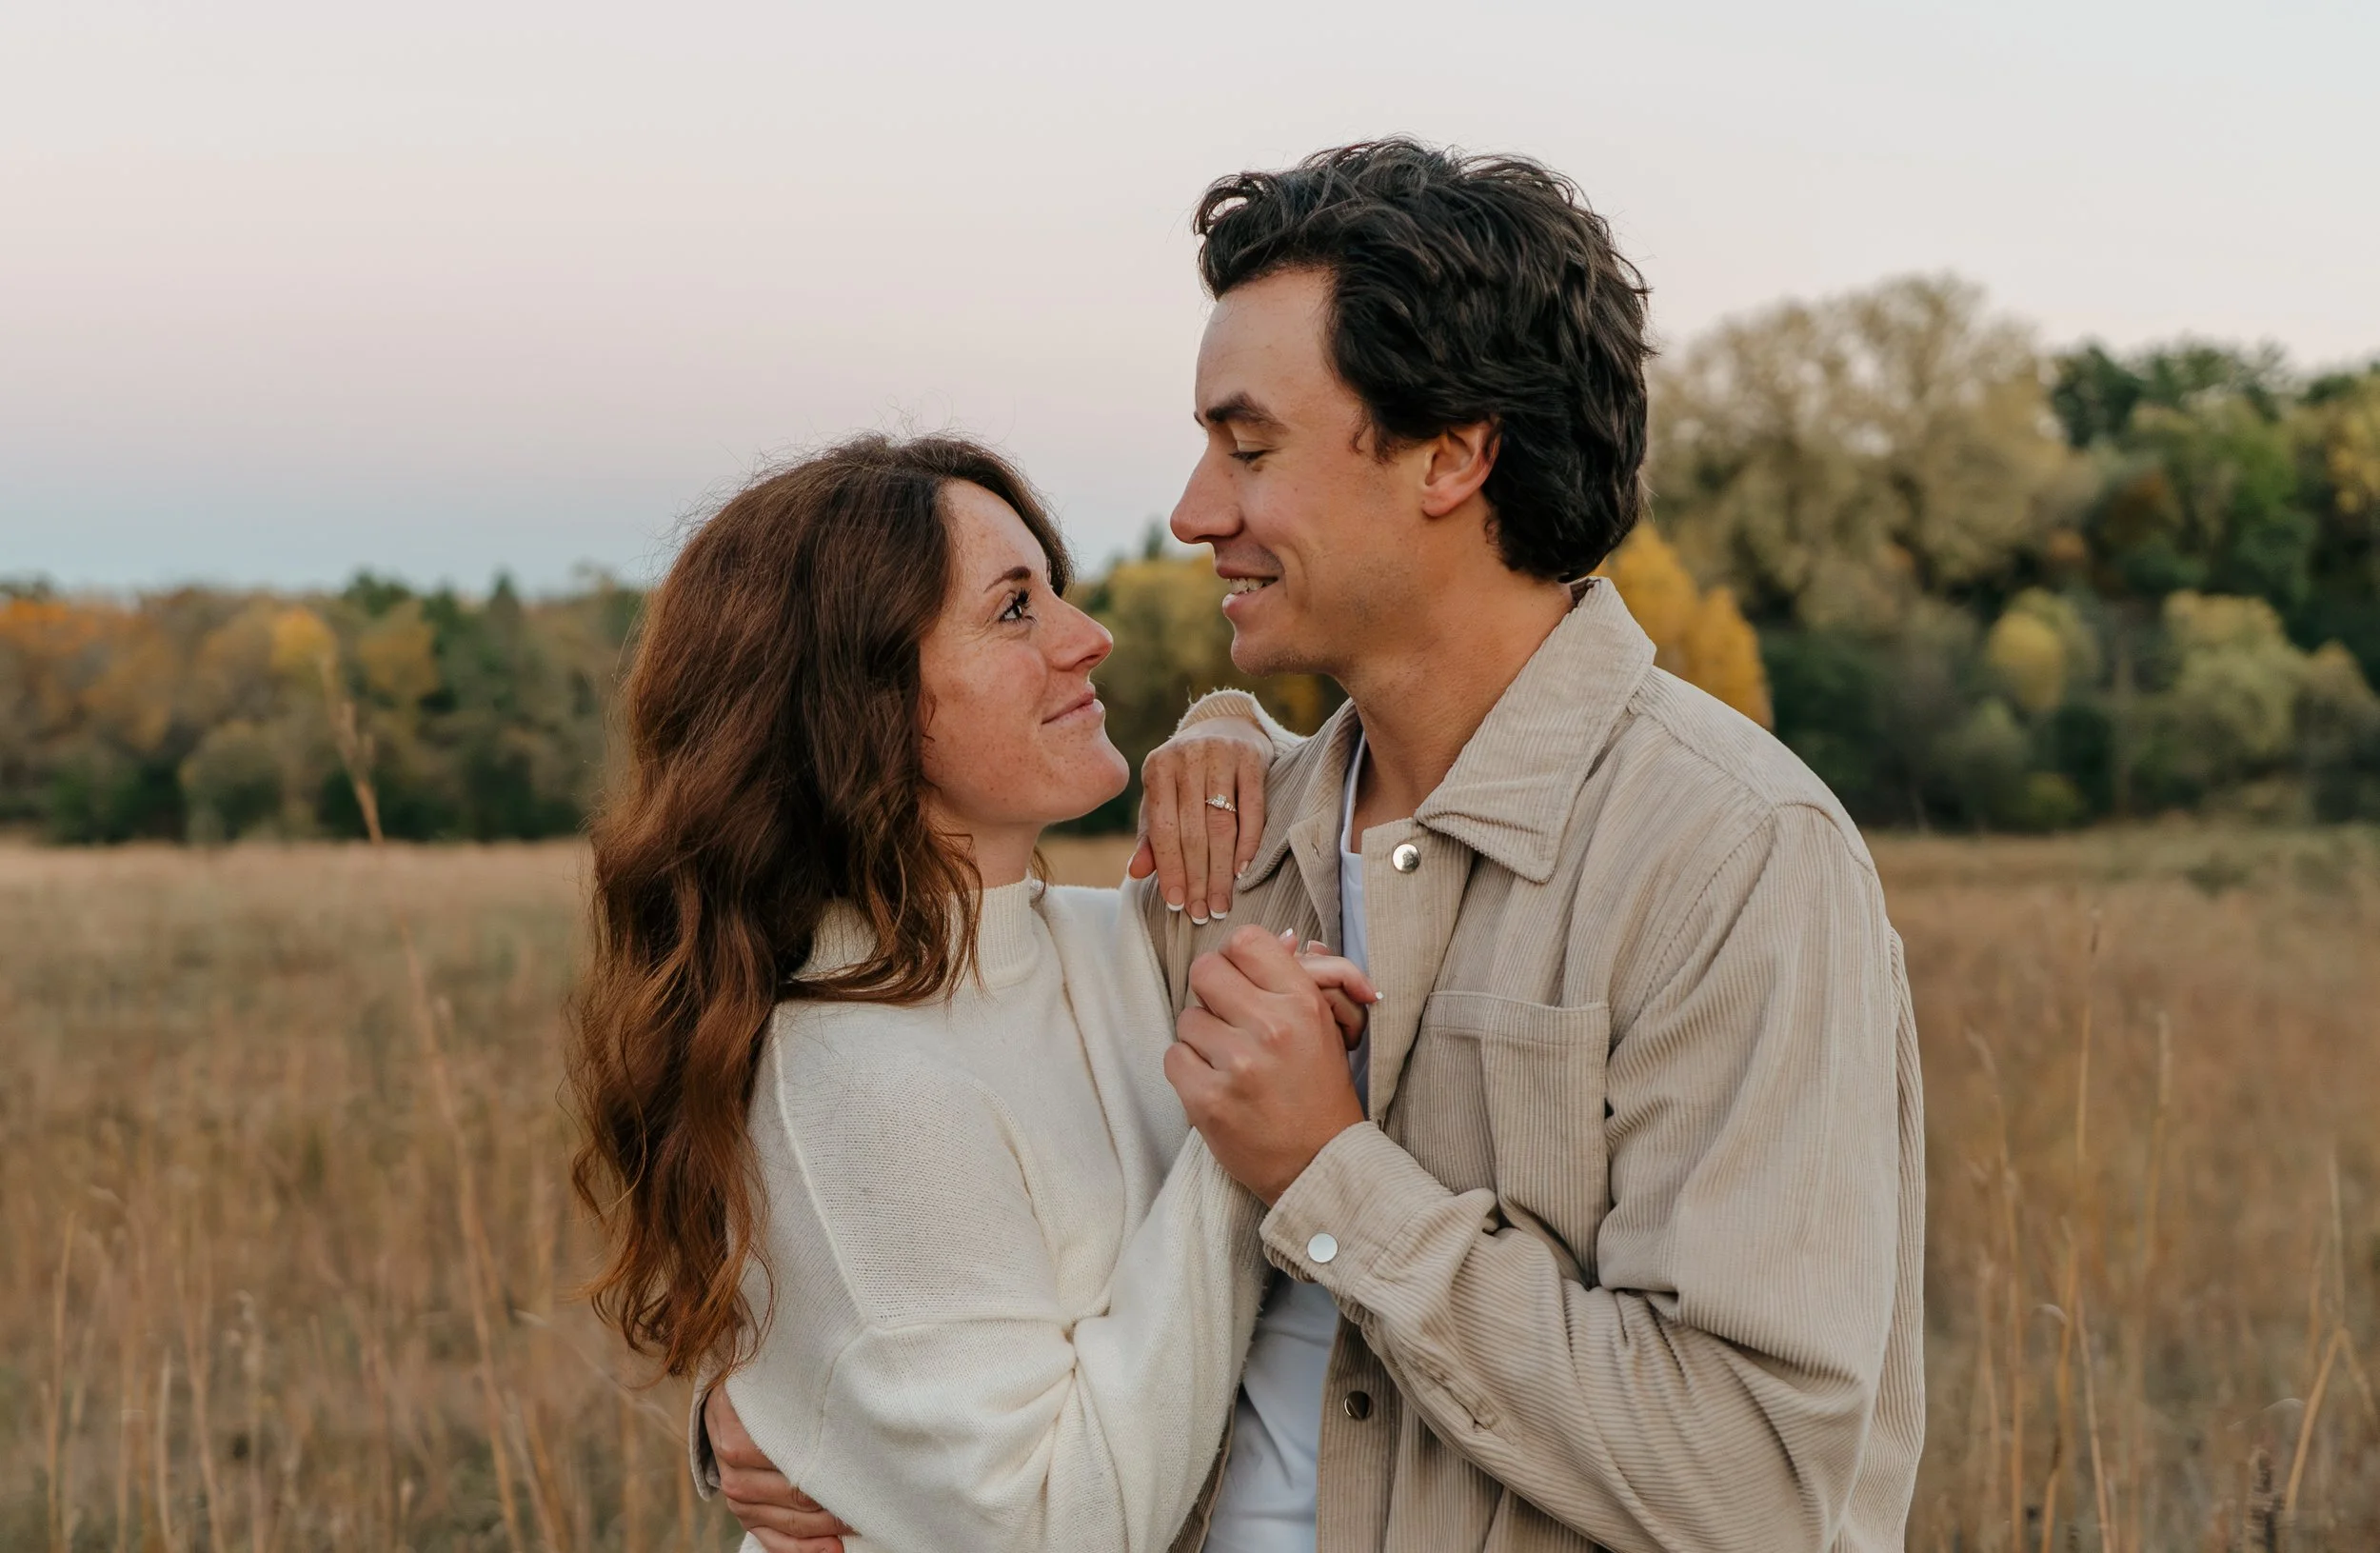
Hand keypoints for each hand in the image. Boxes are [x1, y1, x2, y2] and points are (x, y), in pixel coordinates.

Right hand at [704, 1385, 853, 1552]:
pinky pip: (776, 1542)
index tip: (866, 1469)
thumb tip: (848, 1411)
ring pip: (793, 1523)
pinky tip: (832, 1549)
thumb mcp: (775, 1389)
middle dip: (839, 1499)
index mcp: (740, 1442)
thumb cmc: (762, 1396)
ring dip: (830, 1526)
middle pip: (799, 1496)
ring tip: (862, 1520)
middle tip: (875, 1497)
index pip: (795, 1462)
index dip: (834, 1467)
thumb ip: (802, 1405)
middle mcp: (736, 1475)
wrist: (725, 1408)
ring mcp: (738, 1500)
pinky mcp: (744, 1517)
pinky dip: (805, 1549)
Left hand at [1128, 714, 1270, 923]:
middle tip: (1203, 913)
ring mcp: (1221, 754)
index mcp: (1157, 768)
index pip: (1163, 829)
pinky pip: (1253, 808)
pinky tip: (1243, 870)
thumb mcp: (1162, 796)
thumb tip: (1136, 873)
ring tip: (1221, 902)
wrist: (1225, 726)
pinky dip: (1249, 842)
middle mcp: (1186, 757)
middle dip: (1198, 878)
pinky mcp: (1251, 757)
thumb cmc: (1186, 773)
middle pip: (1193, 831)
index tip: (1177, 904)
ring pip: (1222, 824)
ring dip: (1222, 869)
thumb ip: (1150, 834)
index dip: (1170, 869)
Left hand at [1165, 927, 1374, 1203]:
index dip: (1236, 958)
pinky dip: (1189, 1070)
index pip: (1246, 941)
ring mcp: (1237, 1065)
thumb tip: (1282, 937)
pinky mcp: (1208, 1101)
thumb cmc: (1322, 1092)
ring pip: (1187, 1018)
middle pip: (1205, 971)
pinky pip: (1173, 1057)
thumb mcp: (1327, 1026)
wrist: (1320, 1165)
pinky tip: (1215, 1083)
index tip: (1241, 980)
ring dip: (1202, 1037)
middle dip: (1211, 991)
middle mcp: (1271, 1028)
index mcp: (1302, 1003)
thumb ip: (1303, 977)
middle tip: (1227, 1016)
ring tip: (1229, 1060)